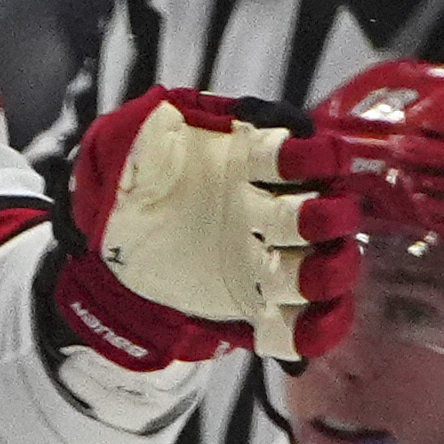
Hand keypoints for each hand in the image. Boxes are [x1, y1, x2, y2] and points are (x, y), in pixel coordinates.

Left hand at [55, 90, 355, 370]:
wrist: (114, 252)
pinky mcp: (260, 302)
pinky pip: (301, 321)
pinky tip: (308, 332)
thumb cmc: (130, 193)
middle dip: (327, 217)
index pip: (294, 155)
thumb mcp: (124, 155)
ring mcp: (270, 258)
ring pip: (322, 265)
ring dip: (328, 270)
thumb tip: (158, 112)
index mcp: (248, 165)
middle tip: (320, 221)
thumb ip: (144, 134)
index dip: (309, 156)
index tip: (312, 157)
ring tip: (318, 276)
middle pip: (321, 212)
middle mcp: (270, 209)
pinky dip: (312, 328)